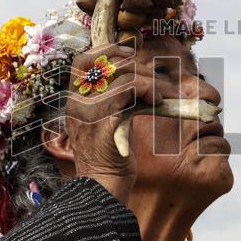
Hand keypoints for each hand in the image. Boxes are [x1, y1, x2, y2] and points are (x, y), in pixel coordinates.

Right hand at [64, 43, 161, 199]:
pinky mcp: (103, 119)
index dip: (107, 49)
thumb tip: (141, 80)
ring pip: (123, 73)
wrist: (102, 191)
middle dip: (137, 64)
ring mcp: (88, 110)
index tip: (131, 53)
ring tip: (165, 95)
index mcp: (75, 101)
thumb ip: (117, 101)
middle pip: (105, 61)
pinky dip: (149, 89)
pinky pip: (130, 88)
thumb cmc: (110, 160)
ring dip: (151, 80)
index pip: (83, 60)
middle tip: (157, 81)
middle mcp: (77, 102)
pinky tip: (158, 102)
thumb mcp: (110, 123)